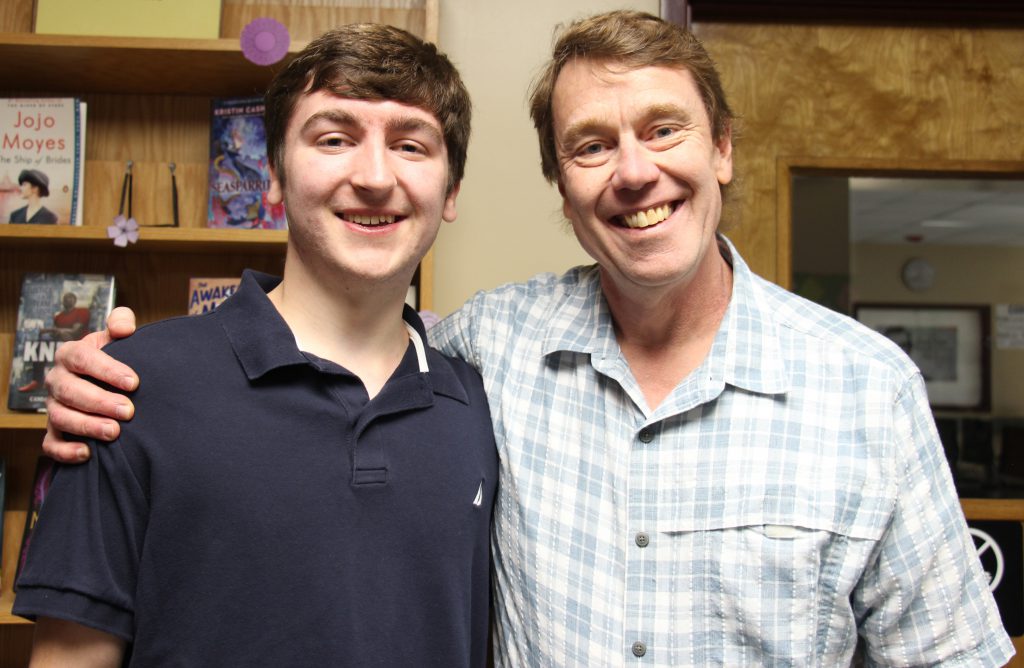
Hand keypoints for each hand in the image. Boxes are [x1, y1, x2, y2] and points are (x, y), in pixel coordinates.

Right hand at [42, 307, 138, 462]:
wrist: (107, 383)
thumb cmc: (114, 359)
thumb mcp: (116, 338)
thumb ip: (121, 323)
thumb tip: (125, 327)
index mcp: (70, 354)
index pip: (82, 358)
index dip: (106, 370)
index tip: (134, 382)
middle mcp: (57, 380)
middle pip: (70, 391)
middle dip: (100, 402)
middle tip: (129, 411)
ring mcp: (53, 407)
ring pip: (60, 417)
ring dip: (87, 426)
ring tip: (114, 432)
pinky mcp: (54, 431)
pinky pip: (51, 444)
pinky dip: (66, 451)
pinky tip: (88, 453)